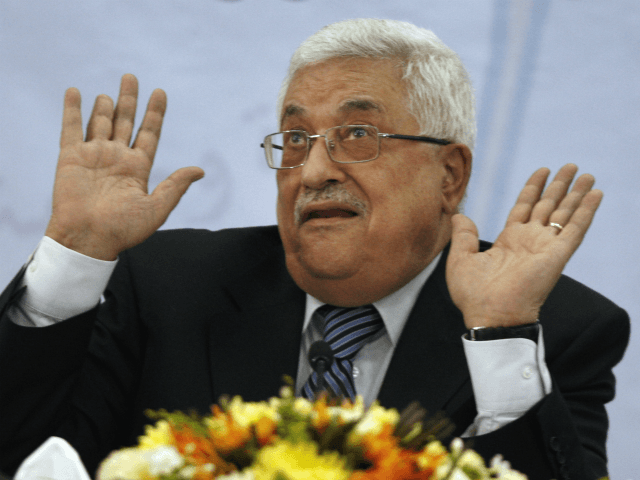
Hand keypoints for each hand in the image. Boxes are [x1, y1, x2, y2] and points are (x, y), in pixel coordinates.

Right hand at [44, 74, 203, 259]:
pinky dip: (73, 110)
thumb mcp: (157, 208)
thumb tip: (200, 170)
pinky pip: (71, 128)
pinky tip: (76, 92)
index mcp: (138, 168)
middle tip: (132, 77)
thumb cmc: (124, 230)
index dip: (155, 113)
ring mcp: (94, 156)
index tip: (160, 92)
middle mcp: (117, 158)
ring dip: (106, 105)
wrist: (88, 239)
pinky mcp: (71, 157)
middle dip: (129, 100)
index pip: (149, 133)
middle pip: (125, 121)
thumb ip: (175, 186)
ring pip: (101, 122)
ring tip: (111, 92)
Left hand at [446, 164, 602, 327]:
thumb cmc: (473, 294)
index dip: (533, 188)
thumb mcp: (461, 259)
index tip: (542, 171)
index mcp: (509, 242)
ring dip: (576, 193)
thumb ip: (463, 236)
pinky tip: (595, 194)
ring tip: (587, 173)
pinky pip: (576, 228)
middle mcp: (530, 241)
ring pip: (565, 213)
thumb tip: (460, 215)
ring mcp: (545, 247)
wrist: (490, 315)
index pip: (524, 207)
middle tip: (571, 165)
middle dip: (559, 186)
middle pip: (548, 206)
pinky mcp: (558, 254)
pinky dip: (586, 210)